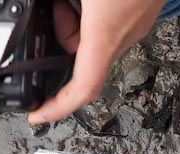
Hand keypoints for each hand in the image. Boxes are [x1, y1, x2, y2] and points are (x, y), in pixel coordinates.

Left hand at [27, 0, 165, 123]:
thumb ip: (55, 1)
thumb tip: (39, 4)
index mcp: (106, 33)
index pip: (82, 88)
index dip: (57, 108)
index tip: (37, 115)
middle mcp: (125, 36)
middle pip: (83, 61)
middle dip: (60, 41)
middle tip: (52, 9)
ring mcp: (136, 24)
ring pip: (95, 41)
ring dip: (75, 24)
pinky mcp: (142, 12)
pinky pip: (110, 26)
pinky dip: (92, 15)